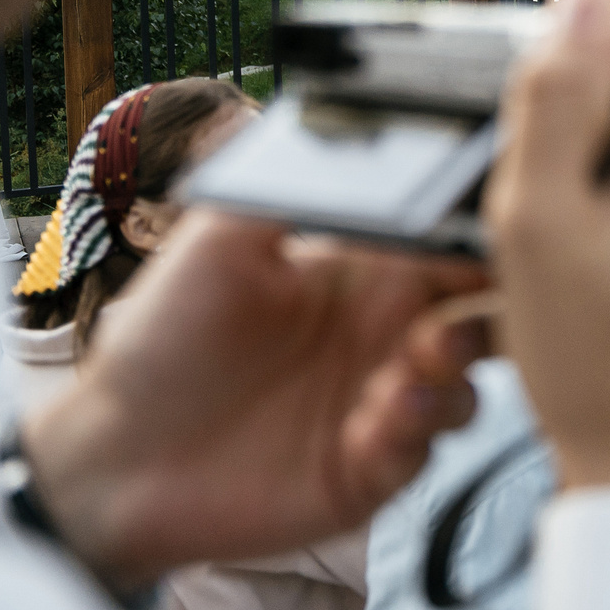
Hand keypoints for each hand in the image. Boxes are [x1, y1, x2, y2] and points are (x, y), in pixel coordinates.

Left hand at [25, 213, 491, 593]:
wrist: (115, 453)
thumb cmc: (159, 343)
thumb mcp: (219, 239)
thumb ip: (297, 186)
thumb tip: (363, 141)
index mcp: (363, 272)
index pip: (449, 245)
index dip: (479, 240)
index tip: (491, 237)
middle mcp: (382, 335)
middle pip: (483, 313)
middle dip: (495, 308)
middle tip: (463, 310)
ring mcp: (382, 402)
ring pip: (470, 381)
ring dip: (458, 370)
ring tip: (415, 367)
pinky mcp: (371, 468)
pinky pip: (428, 448)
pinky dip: (419, 429)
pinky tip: (380, 417)